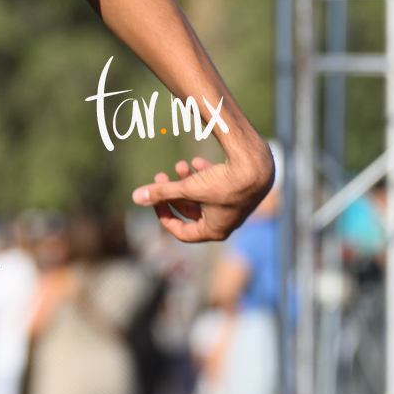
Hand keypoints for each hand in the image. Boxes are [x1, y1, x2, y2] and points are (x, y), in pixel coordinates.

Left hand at [131, 152, 271, 242]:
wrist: (257, 166)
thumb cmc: (223, 182)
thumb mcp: (187, 188)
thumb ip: (161, 193)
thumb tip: (136, 197)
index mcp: (214, 231)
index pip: (183, 232)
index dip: (164, 217)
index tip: (154, 200)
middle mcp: (226, 222)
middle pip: (192, 212)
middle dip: (174, 194)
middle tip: (162, 176)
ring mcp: (235, 206)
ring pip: (204, 197)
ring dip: (189, 181)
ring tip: (180, 165)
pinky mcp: (242, 190)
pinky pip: (219, 186)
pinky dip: (206, 175)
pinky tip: (196, 160)